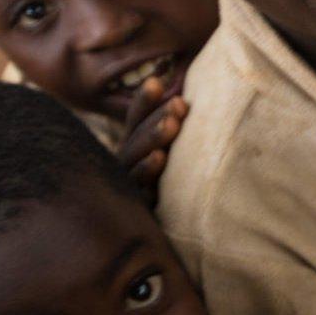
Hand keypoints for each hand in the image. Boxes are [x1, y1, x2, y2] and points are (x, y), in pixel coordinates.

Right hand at [118, 76, 186, 196]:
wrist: (161, 233)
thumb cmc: (171, 189)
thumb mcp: (170, 156)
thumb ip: (174, 129)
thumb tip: (190, 96)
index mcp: (133, 147)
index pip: (136, 119)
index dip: (145, 100)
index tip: (157, 81)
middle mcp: (125, 163)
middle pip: (136, 135)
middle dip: (157, 116)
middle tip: (179, 103)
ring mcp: (125, 184)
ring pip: (135, 157)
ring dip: (154, 138)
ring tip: (172, 123)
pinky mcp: (133, 206)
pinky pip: (138, 186)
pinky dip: (148, 171)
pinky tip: (160, 158)